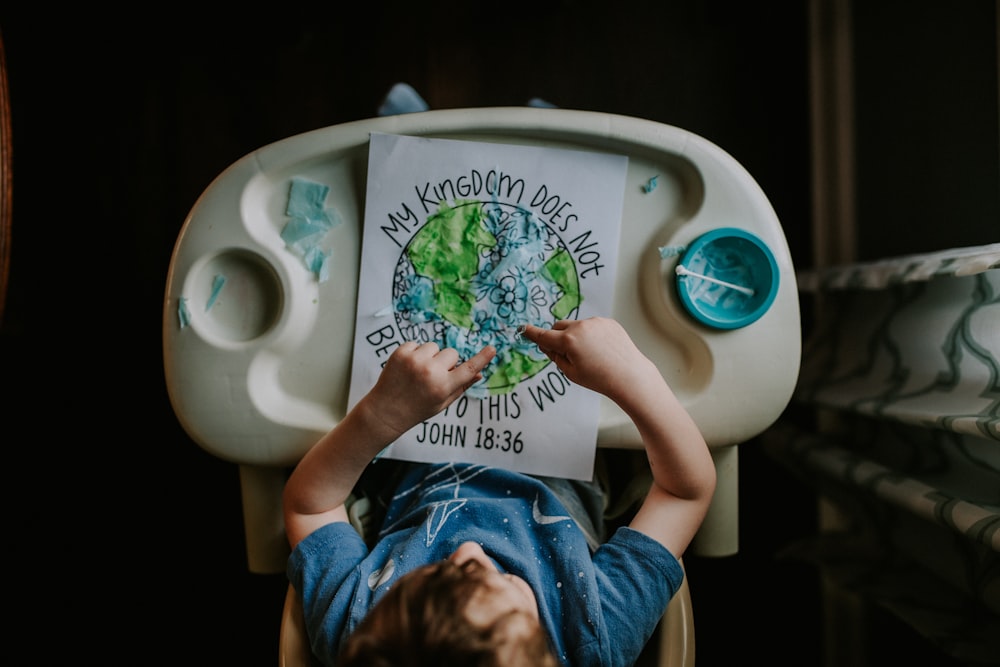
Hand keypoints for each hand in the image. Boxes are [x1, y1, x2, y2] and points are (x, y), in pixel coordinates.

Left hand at [365, 341, 496, 437]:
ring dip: (430, 356)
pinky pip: (417, 344)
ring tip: (418, 373)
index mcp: (443, 387)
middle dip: (446, 362)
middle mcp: (430, 372)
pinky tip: (407, 368)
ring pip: (434, 346)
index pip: (468, 369)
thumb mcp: (442, 403)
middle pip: (452, 353)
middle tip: (433, 376)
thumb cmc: (417, 408)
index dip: (482, 359)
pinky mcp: (401, 353)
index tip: (492, 348)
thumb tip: (479, 373)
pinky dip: (414, 353)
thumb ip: (461, 387)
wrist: (386, 410)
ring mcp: (414, 361)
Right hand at [520, 317, 655, 401]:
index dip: (532, 333)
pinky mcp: (608, 322)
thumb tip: (547, 345)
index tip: (524, 329)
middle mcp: (581, 327)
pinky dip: (591, 335)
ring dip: (576, 336)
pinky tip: (602, 350)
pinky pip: (592, 326)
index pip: (544, 335)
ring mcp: (596, 322)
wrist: (629, 376)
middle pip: (559, 327)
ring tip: (591, 355)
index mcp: (569, 341)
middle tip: (565, 354)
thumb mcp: (571, 372)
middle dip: (557, 337)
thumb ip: (555, 356)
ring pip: (576, 326)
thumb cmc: (599, 379)